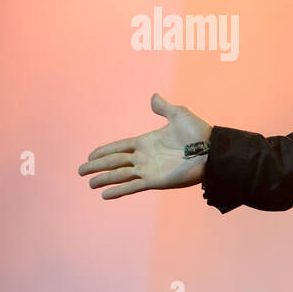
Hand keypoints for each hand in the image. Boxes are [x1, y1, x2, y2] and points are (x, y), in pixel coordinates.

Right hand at [78, 93, 213, 199]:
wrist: (212, 151)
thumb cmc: (199, 132)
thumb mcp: (179, 114)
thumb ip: (163, 107)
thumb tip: (154, 96)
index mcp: (146, 142)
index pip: (120, 147)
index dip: (104, 151)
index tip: (90, 155)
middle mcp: (144, 157)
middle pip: (114, 162)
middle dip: (97, 166)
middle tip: (81, 170)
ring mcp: (149, 170)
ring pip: (119, 175)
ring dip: (103, 179)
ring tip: (89, 184)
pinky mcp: (155, 181)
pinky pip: (132, 186)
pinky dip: (119, 190)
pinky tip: (105, 195)